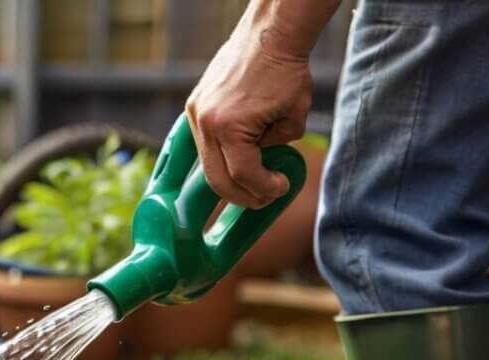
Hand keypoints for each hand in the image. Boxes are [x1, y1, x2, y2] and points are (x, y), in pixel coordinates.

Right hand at [186, 15, 313, 208]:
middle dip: (243, 195)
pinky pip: (204, 144)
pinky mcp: (194, 105)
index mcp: (230, 127)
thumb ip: (277, 148)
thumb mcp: (294, 120)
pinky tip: (237, 158)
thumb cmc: (287, 70)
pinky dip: (220, 156)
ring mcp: (196, 113)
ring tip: (252, 180)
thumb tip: (263, 162)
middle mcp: (206, 122)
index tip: (281, 187)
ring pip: (207, 164)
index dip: (264, 189)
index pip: (244, 175)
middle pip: (218, 179)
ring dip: (230, 177)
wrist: (269, 33)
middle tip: (264, 197)